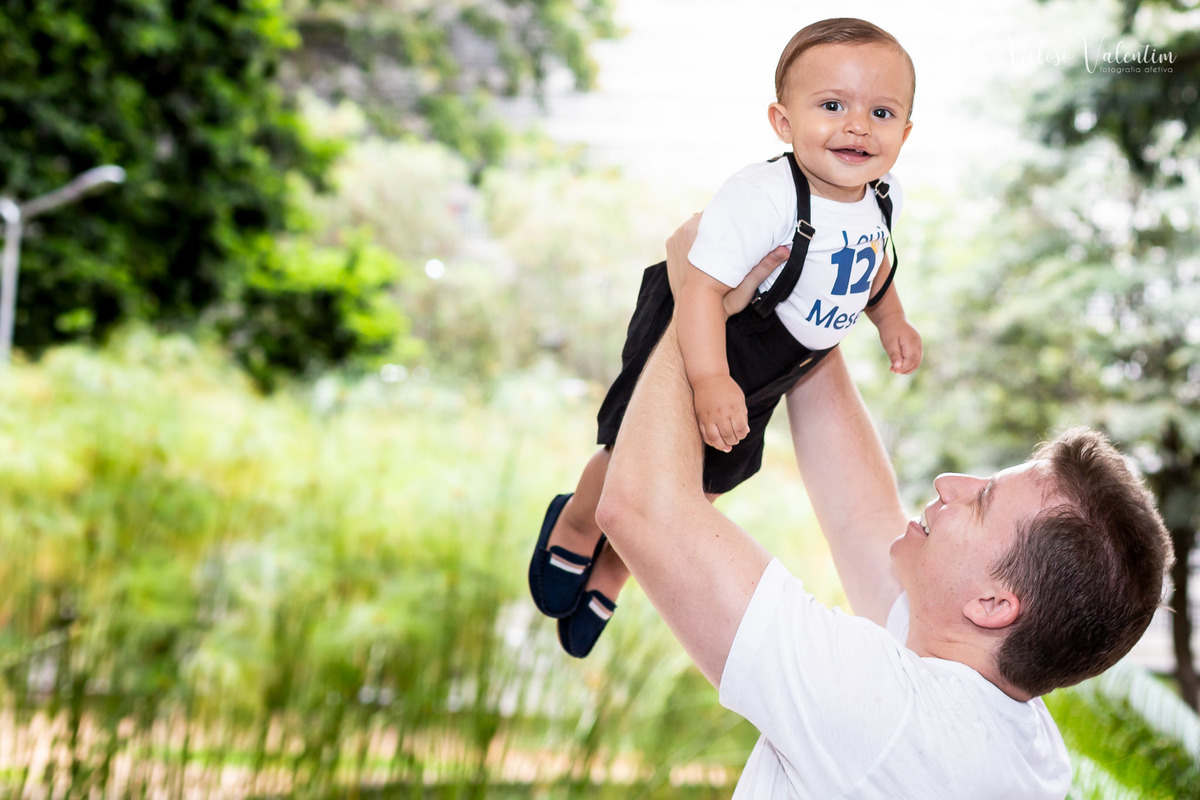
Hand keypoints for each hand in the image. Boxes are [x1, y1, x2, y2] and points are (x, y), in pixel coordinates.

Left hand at [666, 213, 789, 316]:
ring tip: (721, 234)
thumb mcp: (746, 286)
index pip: (720, 213)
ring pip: (696, 223)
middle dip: (720, 222)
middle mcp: (688, 232)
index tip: (743, 217)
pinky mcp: (670, 244)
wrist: (692, 313)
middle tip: (735, 226)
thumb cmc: (721, 302)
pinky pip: (684, 232)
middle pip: (708, 217)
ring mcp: (676, 237)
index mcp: (707, 238)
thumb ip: (764, 267)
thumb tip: (786, 250)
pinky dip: (693, 235)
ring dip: (707, 228)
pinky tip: (705, 243)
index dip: (732, 215)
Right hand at [691, 373, 748, 450]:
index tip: (741, 434)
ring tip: (726, 446)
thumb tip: (745, 431)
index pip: (740, 429)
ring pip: (715, 438)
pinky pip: (704, 434)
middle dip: (733, 441)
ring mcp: (709, 416)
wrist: (708, 378)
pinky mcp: (700, 417)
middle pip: (728, 435)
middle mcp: (721, 414)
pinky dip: (710, 441)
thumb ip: (743, 415)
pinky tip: (715, 442)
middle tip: (734, 440)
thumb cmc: (726, 388)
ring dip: (721, 445)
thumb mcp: (739, 399)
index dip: (742, 435)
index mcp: (734, 408)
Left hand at [879, 318, 922, 373]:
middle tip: (893, 371)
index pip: (910, 360)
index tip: (892, 371)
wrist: (892, 318)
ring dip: (908, 367)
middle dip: (905, 369)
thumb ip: (894, 355)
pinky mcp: (917, 344)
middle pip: (916, 362)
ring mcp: (919, 343)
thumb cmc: (889, 330)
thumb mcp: (889, 343)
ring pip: (917, 360)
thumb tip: (897, 368)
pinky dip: (910, 362)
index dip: (902, 368)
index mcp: (911, 342)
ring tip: (896, 369)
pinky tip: (900, 364)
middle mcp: (918, 343)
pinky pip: (916, 356)